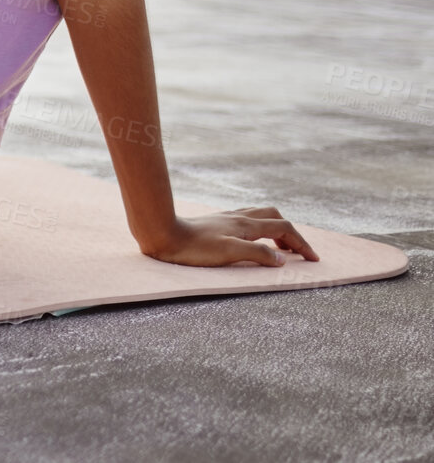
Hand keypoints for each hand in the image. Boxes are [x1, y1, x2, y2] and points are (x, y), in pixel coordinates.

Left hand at [141, 207, 319, 267]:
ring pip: (260, 215)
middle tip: (297, 253)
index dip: (302, 243)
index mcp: (246, 225)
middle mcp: (239, 217)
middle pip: (275, 217)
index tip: (314, 259)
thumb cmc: (194, 247)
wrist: (162, 233)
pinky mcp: (215, 222)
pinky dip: (258, 228)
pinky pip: (246, 219)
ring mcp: (226, 218)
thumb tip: (283, 260)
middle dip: (291, 234)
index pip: (284, 228)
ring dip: (275, 229)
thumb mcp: (229, 253)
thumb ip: (258, 254)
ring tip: (279, 248)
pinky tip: (250, 239)